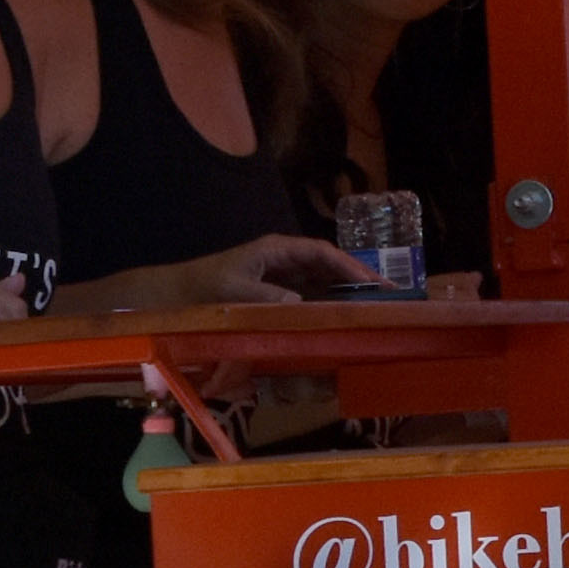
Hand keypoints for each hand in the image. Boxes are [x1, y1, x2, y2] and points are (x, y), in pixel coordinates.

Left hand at [176, 233, 364, 306]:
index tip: (370, 282)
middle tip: (391, 294)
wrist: (178, 295)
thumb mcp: (233, 292)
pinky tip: (347, 318)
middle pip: (329, 264)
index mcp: (277, 249)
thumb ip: (265, 297)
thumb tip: (301, 303)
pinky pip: (311, 296)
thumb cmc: (203, 288)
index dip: (348, 266)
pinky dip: (331, 305)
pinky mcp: (279, 293)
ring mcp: (284, 276)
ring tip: (378, 306)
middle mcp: (285, 259)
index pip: (321, 252)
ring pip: (324, 281)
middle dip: (359, 278)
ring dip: (349, 292)